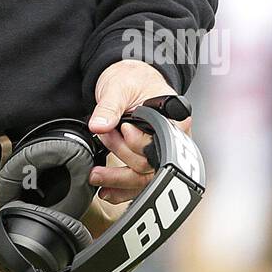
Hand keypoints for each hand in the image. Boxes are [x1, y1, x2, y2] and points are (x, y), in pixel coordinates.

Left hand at [87, 59, 190, 203]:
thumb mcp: (119, 87)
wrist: (129, 79)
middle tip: (104, 136)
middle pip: (151, 164)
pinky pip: (140, 181)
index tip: (122, 129)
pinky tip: (108, 192)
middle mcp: (173, 139)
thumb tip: (99, 125)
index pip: (161, 144)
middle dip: (122, 154)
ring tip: (97, 176)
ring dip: (119, 179)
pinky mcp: (149, 160)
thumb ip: (109, 106)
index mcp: (175, 119)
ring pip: (145, 178)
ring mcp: (162, 152)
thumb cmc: (132, 79)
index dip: (139, 142)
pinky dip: (123, 190)